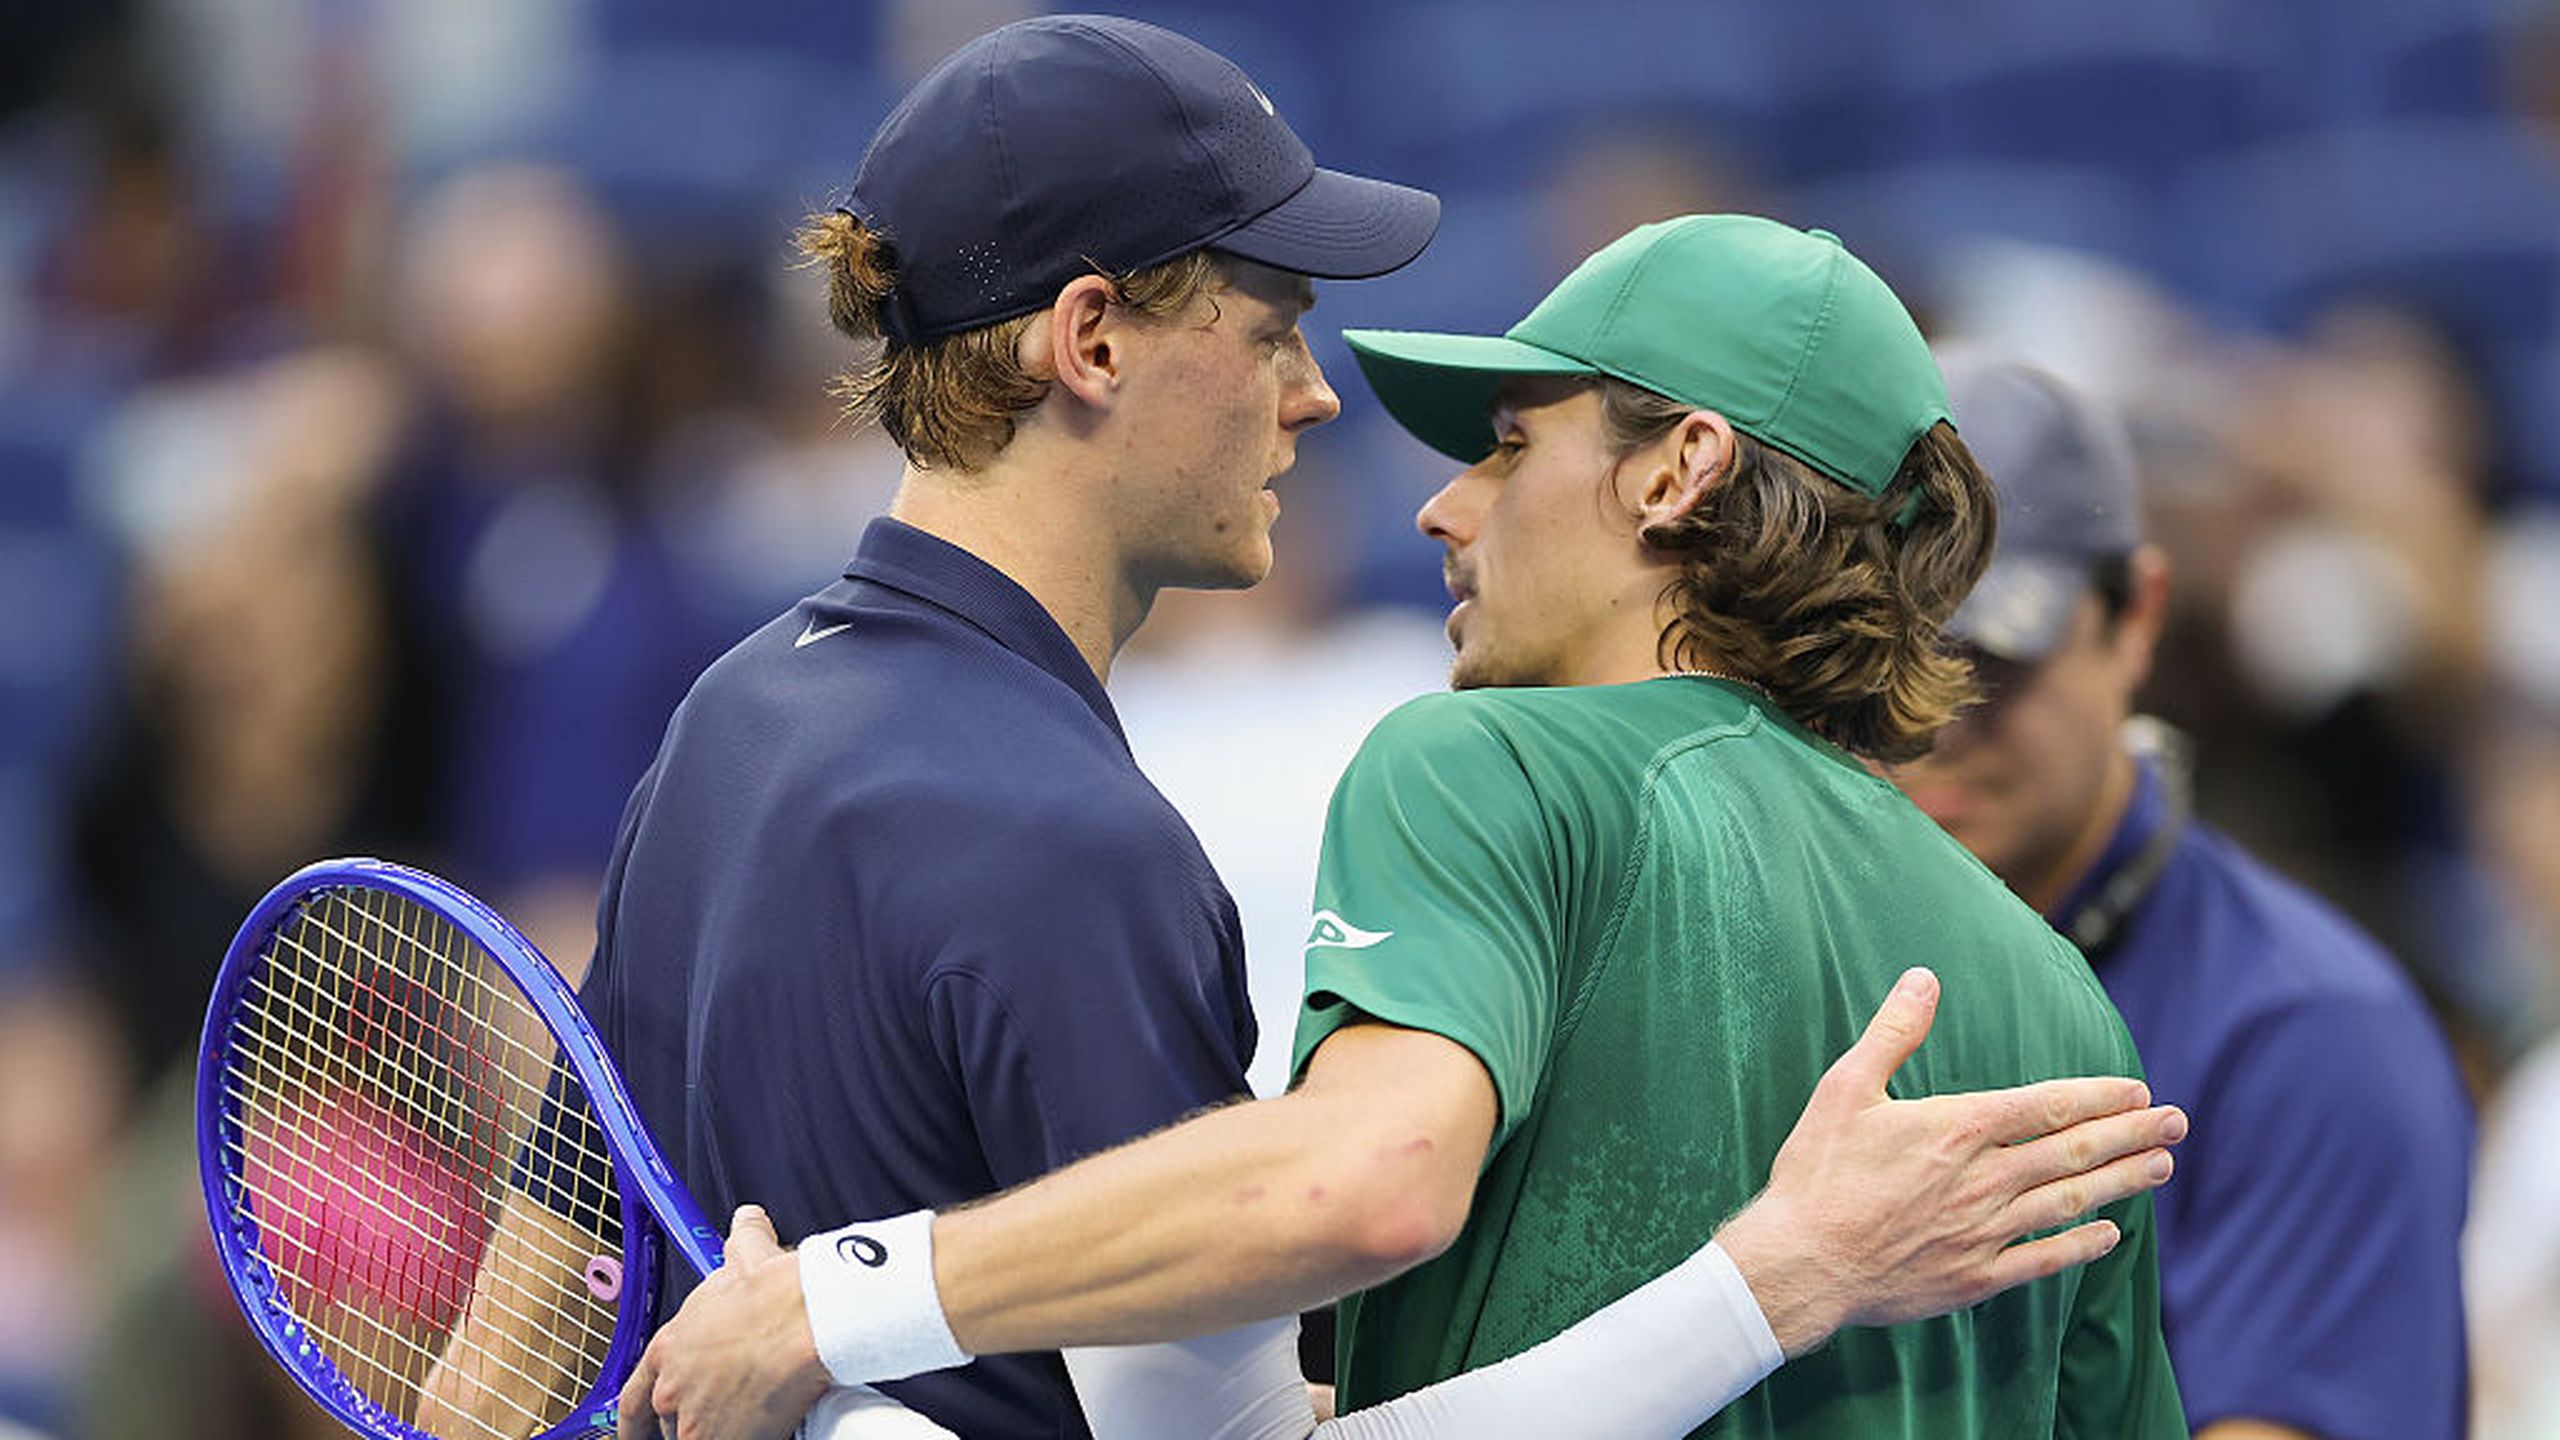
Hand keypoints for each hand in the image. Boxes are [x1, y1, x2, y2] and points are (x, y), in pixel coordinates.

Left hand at [619, 1206, 831, 1439]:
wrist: (808, 1320)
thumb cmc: (777, 1294)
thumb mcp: (747, 1255)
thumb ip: (740, 1240)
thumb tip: (747, 1222)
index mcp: (670, 1346)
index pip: (633, 1396)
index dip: (633, 1419)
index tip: (636, 1430)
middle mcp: (672, 1387)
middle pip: (667, 1420)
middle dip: (691, 1417)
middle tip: (717, 1412)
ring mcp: (693, 1420)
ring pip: (695, 1437)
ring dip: (718, 1429)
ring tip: (747, 1415)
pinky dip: (747, 1436)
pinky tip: (764, 1427)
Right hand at [1716, 968, 2184, 1356]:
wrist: (1801, 1262)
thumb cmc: (1817, 1172)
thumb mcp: (1845, 1088)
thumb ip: (1893, 1033)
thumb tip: (1923, 978)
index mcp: (1957, 1129)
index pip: (2046, 1106)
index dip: (2097, 1097)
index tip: (2137, 1091)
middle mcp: (1983, 1179)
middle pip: (2073, 1151)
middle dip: (2131, 1134)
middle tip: (2178, 1122)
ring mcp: (1984, 1232)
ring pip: (2069, 1201)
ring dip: (2121, 1182)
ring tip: (2162, 1166)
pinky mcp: (1975, 1276)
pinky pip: (2043, 1261)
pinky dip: (2082, 1246)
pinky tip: (2110, 1235)